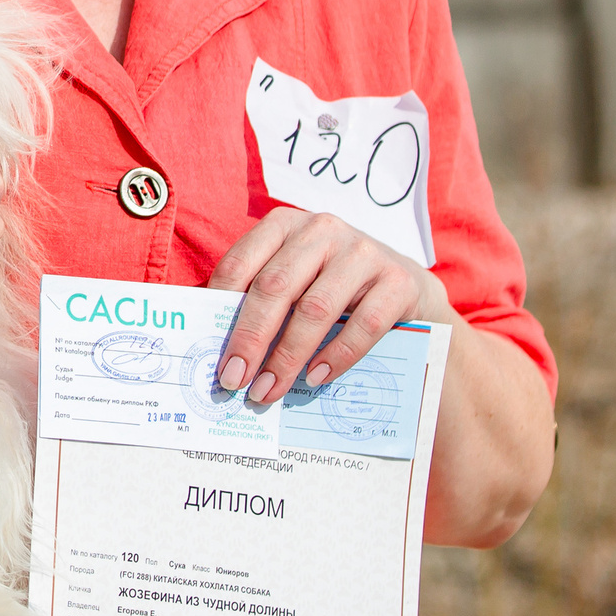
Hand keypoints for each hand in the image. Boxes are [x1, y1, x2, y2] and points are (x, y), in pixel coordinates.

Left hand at [205, 208, 442, 405]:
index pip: (240, 264)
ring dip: (288, 356)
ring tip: (270, 390)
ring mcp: (362, 252)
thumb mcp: (293, 279)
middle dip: (250, 340)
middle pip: (275, 288)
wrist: (403, 284)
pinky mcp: (397, 280)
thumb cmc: (330, 285)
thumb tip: (213, 347)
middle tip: (234, 380)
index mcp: (283, 225)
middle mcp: (321, 230)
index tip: (212, 355)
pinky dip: (336, 356)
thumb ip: (257, 301)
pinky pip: (362, 324)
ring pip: (315, 309)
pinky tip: (316, 378)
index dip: (222, 311)